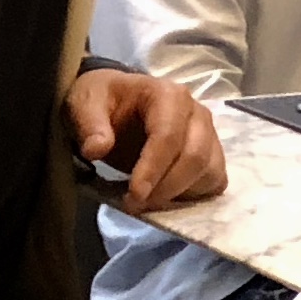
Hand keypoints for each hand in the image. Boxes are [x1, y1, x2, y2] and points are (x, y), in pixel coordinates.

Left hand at [68, 66, 224, 210]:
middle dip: (166, 188)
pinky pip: (215, 180)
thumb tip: (96, 150)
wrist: (117, 102)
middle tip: (135, 205)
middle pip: (195, 157)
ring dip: (180, 194)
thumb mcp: (85, 103)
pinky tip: (167, 197)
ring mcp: (209, 134)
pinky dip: (196, 194)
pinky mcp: (212, 154)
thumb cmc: (104, 101)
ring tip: (147, 203)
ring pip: (210, 171)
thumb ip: (89, 124)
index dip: (153, 169)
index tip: (134, 196)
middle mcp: (197, 113)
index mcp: (168, 95)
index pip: (168, 136)